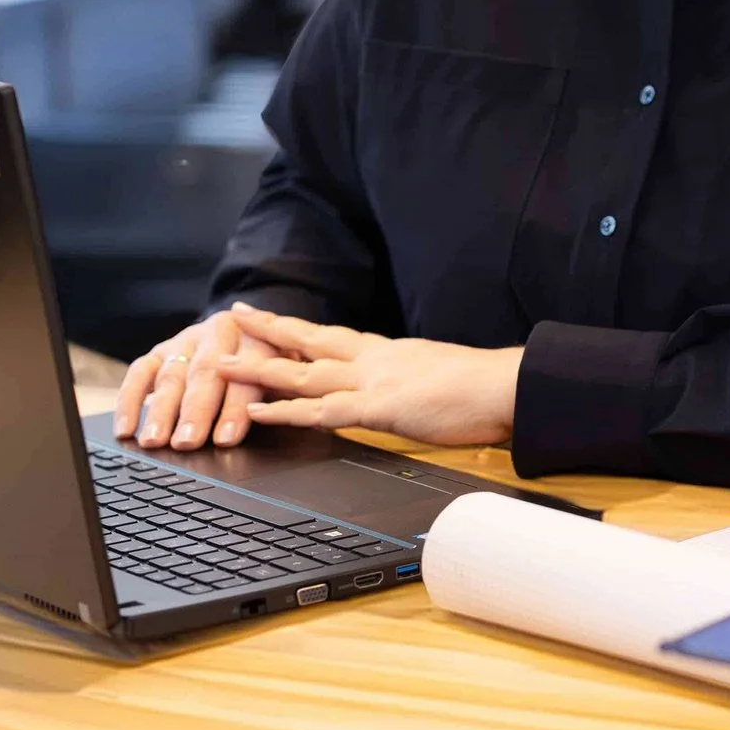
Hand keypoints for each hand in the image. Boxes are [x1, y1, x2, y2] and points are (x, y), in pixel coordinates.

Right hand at [115, 309, 287, 450]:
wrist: (252, 328)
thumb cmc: (274, 364)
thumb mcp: (290, 372)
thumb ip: (288, 391)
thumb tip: (286, 417)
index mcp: (259, 337)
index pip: (247, 373)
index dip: (236, 408)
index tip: (227, 439)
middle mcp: (220, 333)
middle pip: (206, 373)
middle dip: (195, 411)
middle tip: (187, 442)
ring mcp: (187, 340)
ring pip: (172, 374)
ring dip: (161, 411)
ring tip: (154, 442)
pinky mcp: (160, 349)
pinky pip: (140, 373)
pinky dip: (130, 401)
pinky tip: (126, 429)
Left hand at [214, 303, 522, 446]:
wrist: (509, 385)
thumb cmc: (487, 387)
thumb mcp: (441, 375)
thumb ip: (415, 379)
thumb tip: (408, 387)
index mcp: (392, 353)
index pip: (336, 338)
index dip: (302, 331)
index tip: (275, 321)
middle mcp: (376, 359)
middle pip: (311, 341)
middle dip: (269, 330)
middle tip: (233, 317)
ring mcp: (375, 381)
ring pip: (303, 372)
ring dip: (258, 368)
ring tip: (220, 364)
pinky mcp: (381, 407)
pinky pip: (322, 410)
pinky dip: (286, 410)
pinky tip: (258, 412)